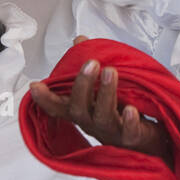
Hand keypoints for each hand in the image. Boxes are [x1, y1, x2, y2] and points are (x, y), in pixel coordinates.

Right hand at [27, 36, 172, 163]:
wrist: (142, 138)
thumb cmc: (117, 110)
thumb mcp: (99, 87)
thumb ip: (88, 65)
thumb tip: (80, 41)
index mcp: (81, 110)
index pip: (58, 106)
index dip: (45, 98)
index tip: (36, 86)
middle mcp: (91, 122)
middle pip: (78, 109)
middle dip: (82, 85)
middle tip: (91, 63)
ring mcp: (110, 131)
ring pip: (103, 116)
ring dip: (105, 93)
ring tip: (110, 72)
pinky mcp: (130, 138)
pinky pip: (129, 131)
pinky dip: (129, 121)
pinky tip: (132, 109)